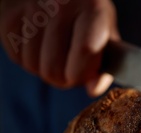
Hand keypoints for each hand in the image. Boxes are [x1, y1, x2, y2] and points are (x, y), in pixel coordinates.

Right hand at [0, 0, 118, 96]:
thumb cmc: (86, 17)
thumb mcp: (105, 34)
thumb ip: (105, 64)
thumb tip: (93, 90)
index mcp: (92, 8)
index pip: (86, 50)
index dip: (82, 74)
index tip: (84, 75)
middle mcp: (60, 5)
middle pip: (54, 68)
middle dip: (63, 78)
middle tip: (69, 66)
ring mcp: (31, 8)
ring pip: (34, 67)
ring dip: (45, 68)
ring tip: (55, 51)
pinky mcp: (8, 15)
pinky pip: (18, 58)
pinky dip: (29, 59)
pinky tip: (40, 44)